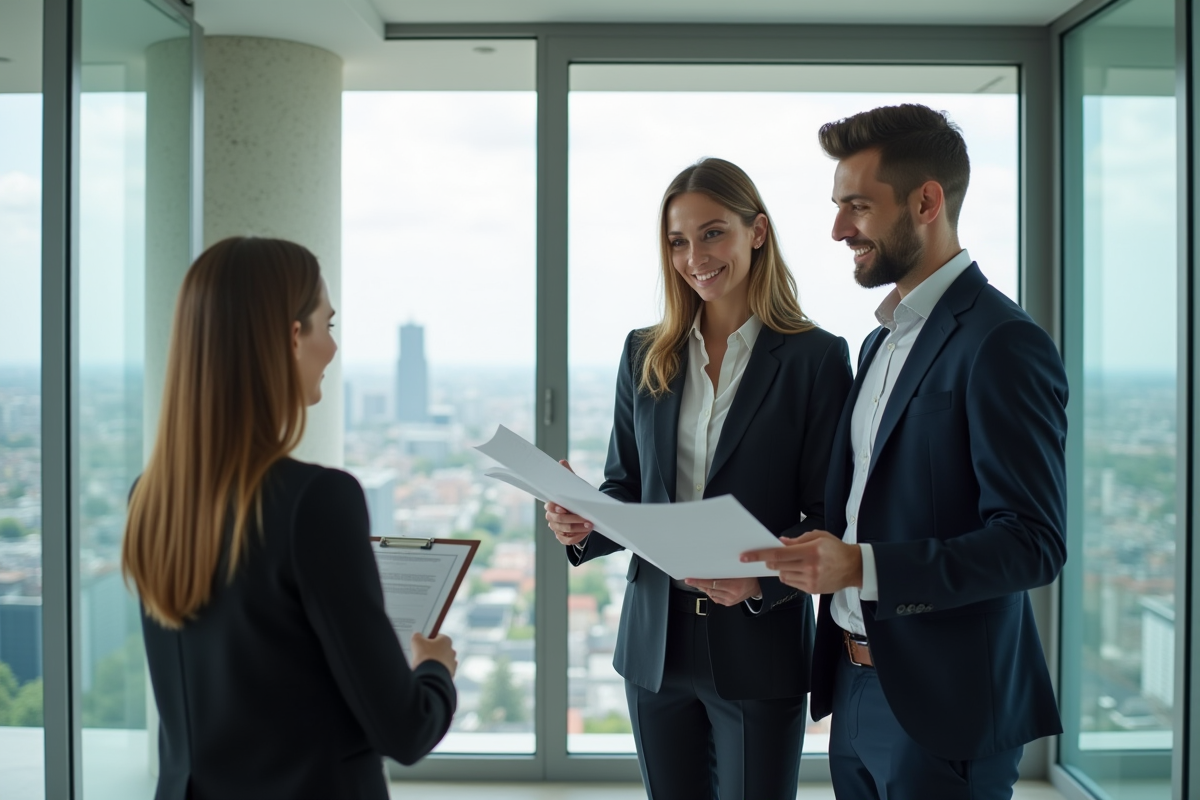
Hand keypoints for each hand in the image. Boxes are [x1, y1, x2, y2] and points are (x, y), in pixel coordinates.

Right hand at [411, 633, 456, 677]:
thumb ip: (417, 636)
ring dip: (434, 663)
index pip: (437, 636)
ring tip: (424, 666)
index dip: (428, 640)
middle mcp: (451, 651)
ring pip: (441, 661)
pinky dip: (436, 672)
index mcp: (446, 640)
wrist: (431, 677)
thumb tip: (417, 635)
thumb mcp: (417, 641)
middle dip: (432, 652)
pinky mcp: (450, 675)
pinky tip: (429, 673)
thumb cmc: (426, 657)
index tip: (421, 644)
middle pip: (440, 649)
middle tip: (422, 656)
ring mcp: (452, 664)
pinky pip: (442, 672)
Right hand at [544, 460, 593, 545]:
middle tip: (587, 519)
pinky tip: (586, 532)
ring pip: (565, 531)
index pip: (551, 507)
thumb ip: (567, 475)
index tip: (564, 508)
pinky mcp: (562, 537)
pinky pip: (567, 540)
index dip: (557, 508)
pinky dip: (577, 537)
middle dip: (573, 520)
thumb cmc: (576, 497)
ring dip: (578, 528)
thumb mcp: (574, 485)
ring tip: (590, 525)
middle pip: (559, 520)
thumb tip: (562, 462)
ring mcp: (556, 528)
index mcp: (552, 504)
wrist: (583, 511)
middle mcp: (551, 517)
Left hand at [683, 577, 761, 606]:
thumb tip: (708, 567)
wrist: (757, 587)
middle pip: (710, 589)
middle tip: (690, 579)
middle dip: (699, 584)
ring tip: (698, 581)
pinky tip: (709, 587)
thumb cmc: (748, 575)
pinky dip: (710, 592)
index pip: (712, 583)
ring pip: (711, 594)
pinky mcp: (728, 604)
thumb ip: (724, 570)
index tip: (689, 579)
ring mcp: (729, 601)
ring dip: (704, 587)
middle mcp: (731, 595)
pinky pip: (715, 598)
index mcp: (734, 586)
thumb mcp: (738, 570)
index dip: (699, 581)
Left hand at [740, 530, 862, 594]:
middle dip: (769, 562)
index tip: (745, 556)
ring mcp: (811, 580)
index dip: (759, 555)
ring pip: (783, 576)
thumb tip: (779, 543)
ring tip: (793, 563)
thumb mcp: (818, 536)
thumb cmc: (835, 548)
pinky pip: (791, 583)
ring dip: (781, 569)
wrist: (854, 567)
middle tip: (769, 558)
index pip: (778, 554)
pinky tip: (800, 570)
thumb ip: (797, 540)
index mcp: (811, 551)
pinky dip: (790, 576)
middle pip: (778, 567)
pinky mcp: (812, 590)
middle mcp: (810, 567)